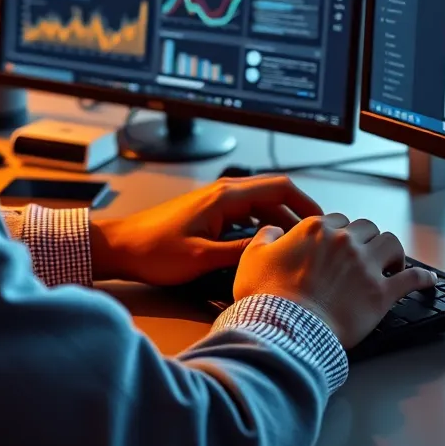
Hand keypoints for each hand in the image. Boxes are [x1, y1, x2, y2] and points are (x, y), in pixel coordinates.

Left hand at [89, 175, 321, 285]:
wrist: (121, 247)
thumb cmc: (154, 250)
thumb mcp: (201, 258)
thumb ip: (239, 253)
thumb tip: (274, 253)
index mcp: (225, 196)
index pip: (279, 186)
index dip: (306, 202)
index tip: (324, 222)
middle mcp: (223, 193)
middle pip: (274, 195)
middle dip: (298, 215)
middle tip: (316, 241)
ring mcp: (216, 202)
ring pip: (261, 206)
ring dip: (280, 223)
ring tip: (297, 249)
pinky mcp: (210, 214)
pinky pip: (247, 215)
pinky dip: (263, 227)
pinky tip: (267, 249)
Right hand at [232, 214, 436, 347]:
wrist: (287, 329)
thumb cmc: (267, 297)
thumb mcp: (252, 257)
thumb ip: (265, 237)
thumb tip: (273, 231)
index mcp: (315, 229)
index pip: (336, 219)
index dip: (338, 232)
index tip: (338, 245)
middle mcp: (344, 242)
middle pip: (367, 227)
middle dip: (366, 239)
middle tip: (364, 254)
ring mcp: (365, 266)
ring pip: (391, 243)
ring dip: (392, 252)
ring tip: (391, 263)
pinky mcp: (381, 294)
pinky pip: (412, 279)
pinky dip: (422, 278)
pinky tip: (427, 281)